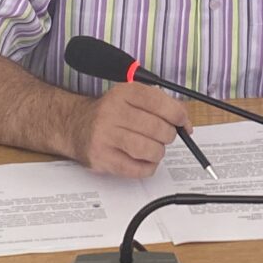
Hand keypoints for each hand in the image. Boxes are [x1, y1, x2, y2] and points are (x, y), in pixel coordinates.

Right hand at [70, 83, 190, 177]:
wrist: (76, 126)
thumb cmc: (111, 113)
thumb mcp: (132, 98)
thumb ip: (161, 105)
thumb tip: (186, 123)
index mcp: (123, 93)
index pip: (158, 102)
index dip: (177, 114)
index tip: (182, 121)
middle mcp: (113, 112)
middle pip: (157, 128)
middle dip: (168, 135)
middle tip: (164, 136)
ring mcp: (106, 136)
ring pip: (150, 150)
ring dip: (158, 152)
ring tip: (152, 149)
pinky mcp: (103, 158)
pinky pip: (138, 169)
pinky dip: (148, 167)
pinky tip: (143, 160)